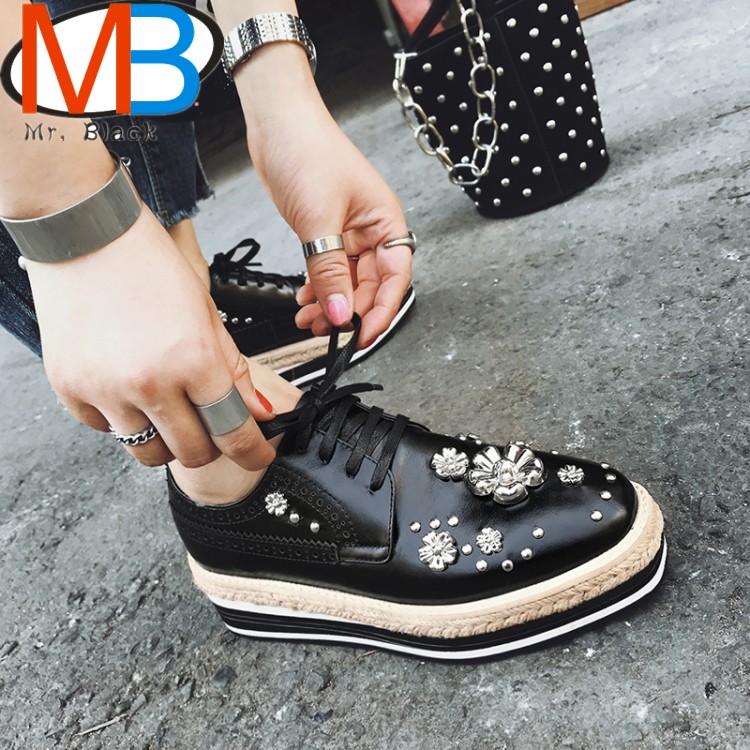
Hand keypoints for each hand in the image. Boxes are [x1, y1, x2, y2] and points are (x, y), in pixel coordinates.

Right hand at [26, 209, 275, 469]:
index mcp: (193, 359)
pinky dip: (123, 420)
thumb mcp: (206, 314)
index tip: (256, 457)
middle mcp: (149, 382)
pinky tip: (127, 388)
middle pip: (192, 453)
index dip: (252, 452)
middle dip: (209, 446)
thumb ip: (233, 370)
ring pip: (147, 453)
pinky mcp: (71, 390)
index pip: (233, 431)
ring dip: (165, 438)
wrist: (84, 234)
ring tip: (165, 404)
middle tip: (208, 425)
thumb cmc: (148, 265)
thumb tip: (257, 411)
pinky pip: (106, 432)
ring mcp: (105, 390)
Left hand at [236, 47, 412, 347]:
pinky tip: (305, 300)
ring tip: (310, 321)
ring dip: (330, 304)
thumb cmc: (308, 152)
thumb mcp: (319, 221)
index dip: (381, 311)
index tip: (362, 336)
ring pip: (346, 282)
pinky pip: (327, 271)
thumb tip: (340, 312)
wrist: (276, 122)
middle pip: (370, 285)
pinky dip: (317, 289)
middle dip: (348, 311)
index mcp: (385, 222)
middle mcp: (371, 231)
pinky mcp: (324, 232)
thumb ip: (330, 272)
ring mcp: (347, 233)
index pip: (394, 278)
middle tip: (327, 332)